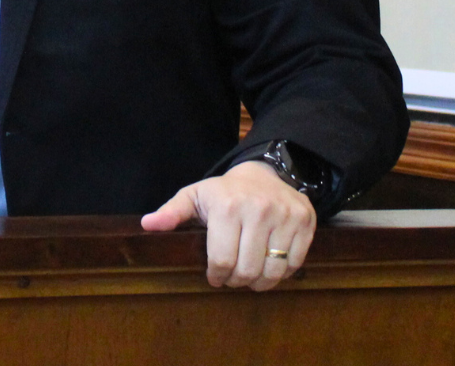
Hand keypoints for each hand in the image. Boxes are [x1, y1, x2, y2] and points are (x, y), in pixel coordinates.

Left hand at [140, 159, 315, 290]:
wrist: (264, 173)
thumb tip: (148, 224)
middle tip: (233, 277)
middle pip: (247, 270)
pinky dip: (282, 272)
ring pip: (273, 271)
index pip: (221, 261)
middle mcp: (259, 210)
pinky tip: (270, 263)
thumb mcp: (195, 196)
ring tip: (250, 275)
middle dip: (237, 281)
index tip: (215, 276)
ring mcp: (286, 215)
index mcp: (227, 206)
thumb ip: (172, 212)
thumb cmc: (224, 191)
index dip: (216, 276)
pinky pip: (295, 263)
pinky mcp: (306, 221)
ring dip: (260, 282)